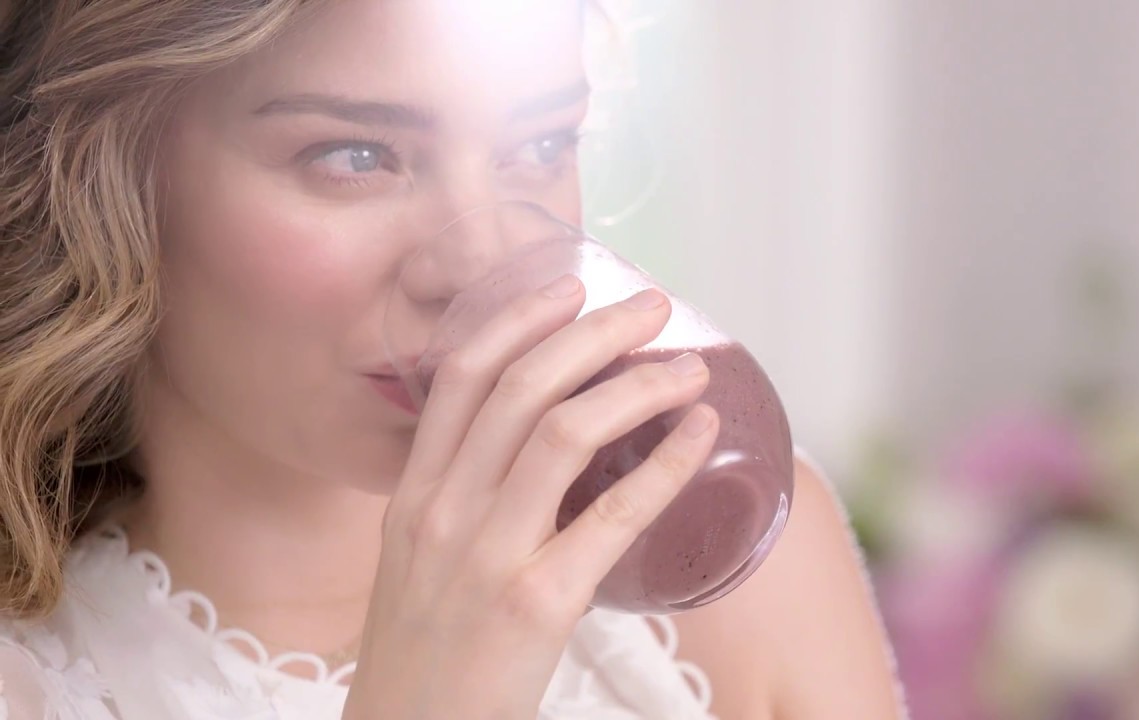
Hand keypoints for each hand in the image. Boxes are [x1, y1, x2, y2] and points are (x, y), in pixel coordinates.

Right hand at [342, 276, 718, 719]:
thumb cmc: (423, 657)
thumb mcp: (415, 564)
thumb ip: (459, 504)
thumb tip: (531, 456)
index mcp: (412, 497)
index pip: (460, 378)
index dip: (518, 319)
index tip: (568, 288)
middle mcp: (443, 512)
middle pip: (521, 386)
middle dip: (595, 333)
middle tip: (651, 307)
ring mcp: (487, 557)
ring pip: (565, 432)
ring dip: (638, 386)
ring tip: (689, 370)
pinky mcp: (537, 605)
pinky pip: (613, 514)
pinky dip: (667, 464)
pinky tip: (701, 437)